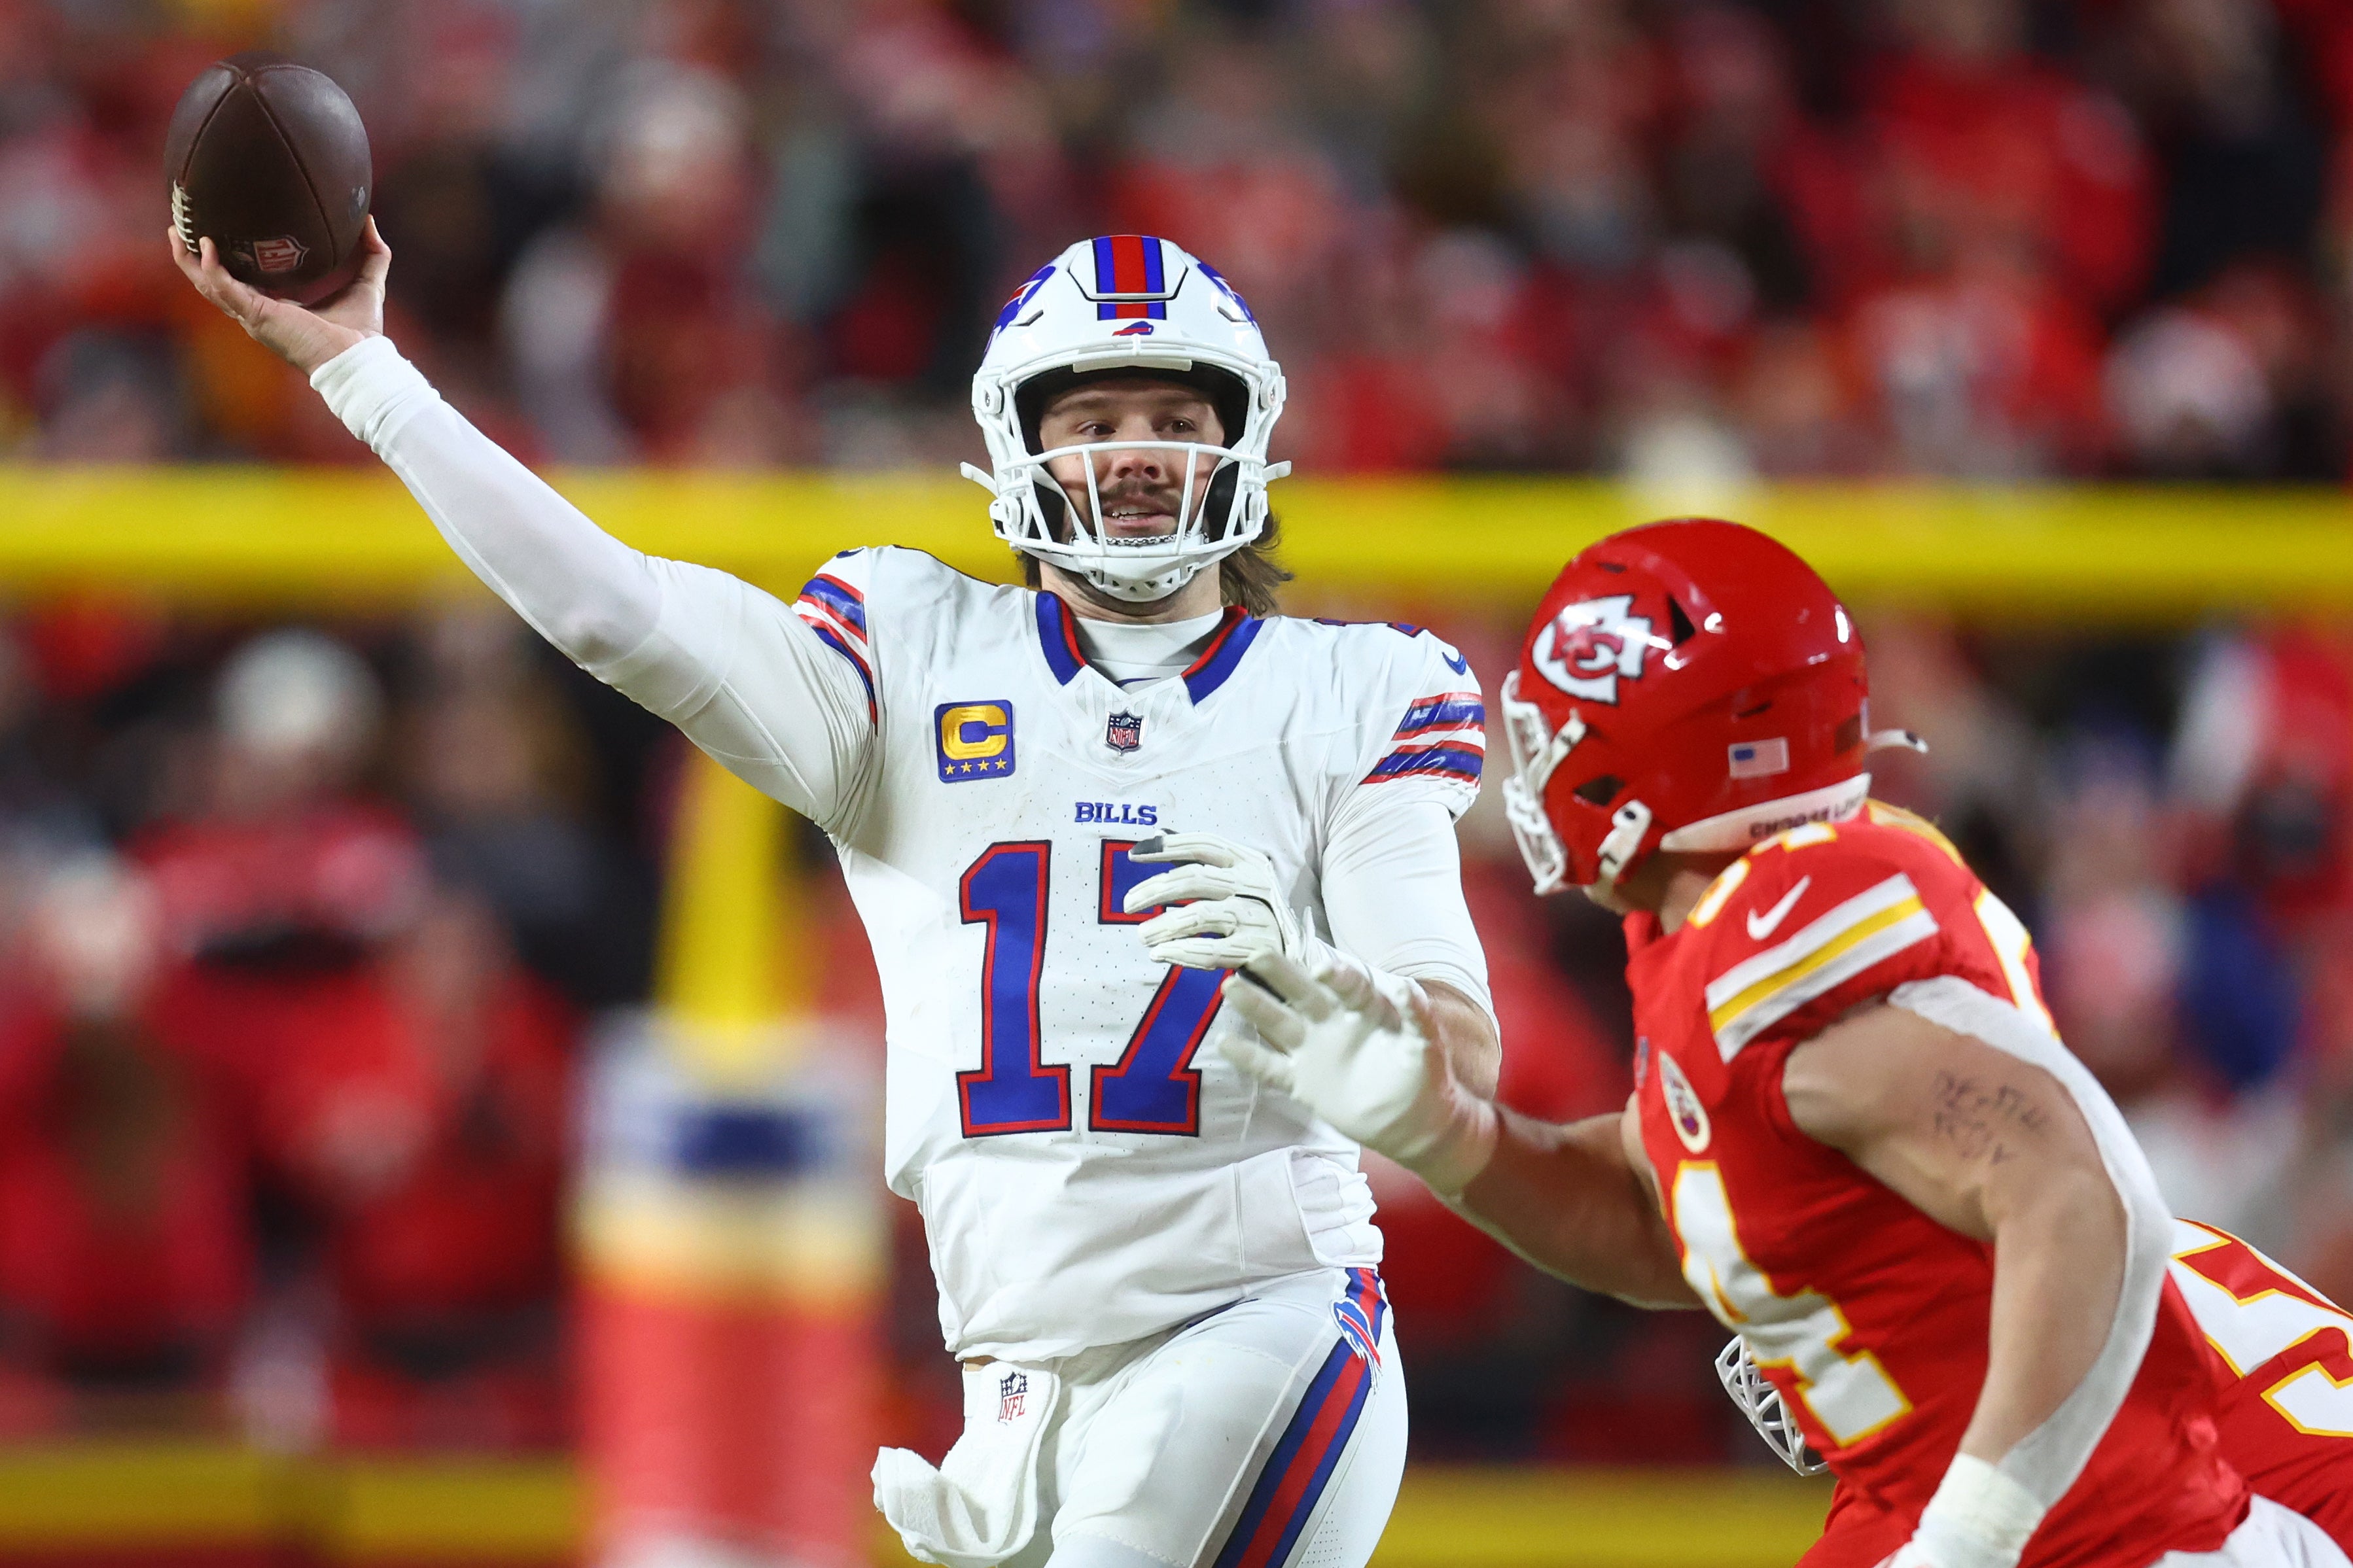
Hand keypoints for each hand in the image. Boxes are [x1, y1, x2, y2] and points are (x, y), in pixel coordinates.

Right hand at [167, 215, 389, 374]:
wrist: (360, 360)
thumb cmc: (362, 333)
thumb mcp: (366, 284)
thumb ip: (372, 254)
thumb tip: (371, 221)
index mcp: (276, 309)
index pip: (241, 284)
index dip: (225, 262)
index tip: (215, 236)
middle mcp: (258, 314)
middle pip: (213, 284)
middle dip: (193, 258)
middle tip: (180, 228)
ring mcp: (254, 317)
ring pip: (208, 287)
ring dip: (189, 260)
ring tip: (177, 231)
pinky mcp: (257, 316)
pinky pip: (224, 289)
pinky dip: (212, 268)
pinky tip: (205, 245)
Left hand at [1125, 832, 1302, 970]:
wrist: (1292, 959)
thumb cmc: (1253, 913)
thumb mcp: (1234, 880)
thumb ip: (1200, 860)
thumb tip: (1158, 833)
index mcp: (1248, 861)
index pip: (1204, 844)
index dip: (1167, 846)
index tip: (1133, 854)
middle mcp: (1256, 884)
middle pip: (1197, 879)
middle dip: (1156, 889)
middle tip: (1127, 904)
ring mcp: (1259, 917)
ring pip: (1202, 915)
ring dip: (1165, 924)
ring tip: (1142, 935)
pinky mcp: (1258, 950)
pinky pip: (1212, 951)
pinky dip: (1181, 952)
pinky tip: (1160, 954)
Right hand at [1219, 953, 1497, 1194]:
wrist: (1415, 1123)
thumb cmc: (1426, 1077)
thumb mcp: (1427, 1045)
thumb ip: (1418, 1015)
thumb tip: (1404, 984)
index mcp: (1365, 1009)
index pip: (1346, 985)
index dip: (1334, 974)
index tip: (1320, 966)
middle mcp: (1334, 1022)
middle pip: (1303, 992)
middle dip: (1281, 973)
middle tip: (1256, 954)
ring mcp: (1315, 1051)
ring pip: (1280, 1023)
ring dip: (1256, 1005)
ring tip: (1230, 987)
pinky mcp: (1303, 1082)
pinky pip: (1271, 1068)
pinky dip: (1249, 1057)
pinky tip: (1224, 1042)